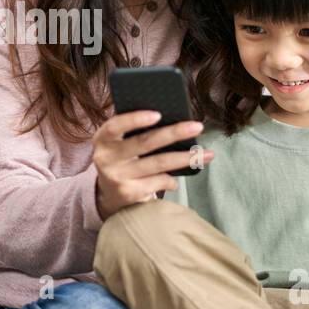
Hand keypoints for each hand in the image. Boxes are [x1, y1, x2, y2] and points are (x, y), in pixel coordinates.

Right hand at [93, 111, 212, 220]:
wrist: (108, 194)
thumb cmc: (121, 159)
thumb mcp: (119, 143)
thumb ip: (134, 131)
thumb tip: (172, 119)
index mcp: (102, 139)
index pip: (115, 125)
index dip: (135, 119)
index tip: (158, 114)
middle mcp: (106, 158)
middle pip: (145, 143)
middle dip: (174, 133)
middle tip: (197, 127)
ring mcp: (117, 177)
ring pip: (158, 163)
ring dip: (185, 158)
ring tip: (206, 154)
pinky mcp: (129, 193)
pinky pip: (158, 182)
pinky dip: (171, 179)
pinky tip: (176, 179)